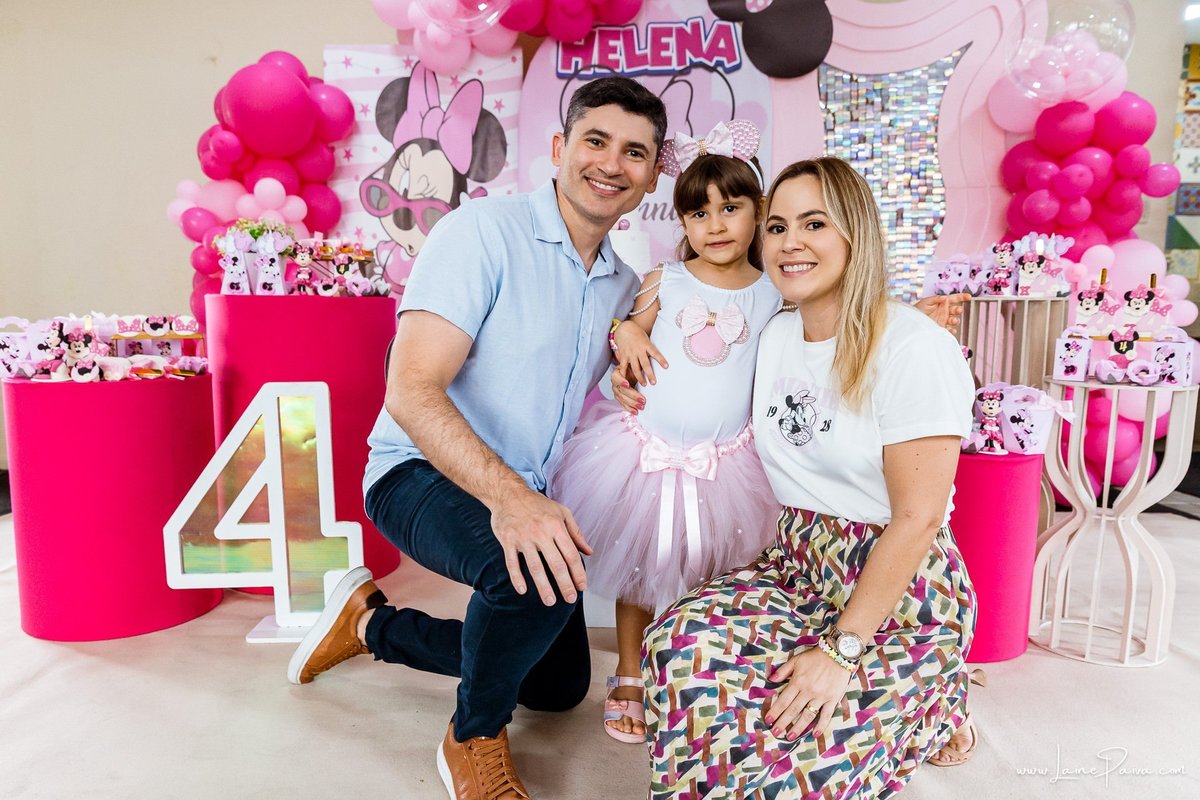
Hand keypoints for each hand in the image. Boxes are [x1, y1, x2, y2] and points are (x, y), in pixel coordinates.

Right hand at [490, 490, 591, 605]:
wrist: (508, 493)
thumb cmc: (537, 504)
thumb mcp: (562, 512)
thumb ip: (576, 533)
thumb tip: (589, 552)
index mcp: (556, 526)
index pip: (570, 554)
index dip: (578, 572)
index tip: (582, 586)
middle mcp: (540, 532)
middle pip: (555, 564)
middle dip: (565, 584)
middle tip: (570, 599)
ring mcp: (523, 537)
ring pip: (535, 567)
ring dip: (543, 586)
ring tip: (550, 601)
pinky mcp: (507, 541)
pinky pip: (512, 562)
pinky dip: (516, 577)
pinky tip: (523, 590)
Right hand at [610, 362, 645, 413]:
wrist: (629, 371)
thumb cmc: (633, 368)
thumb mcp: (634, 365)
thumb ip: (637, 368)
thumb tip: (647, 370)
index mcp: (617, 373)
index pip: (616, 378)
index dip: (621, 381)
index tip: (628, 384)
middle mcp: (614, 383)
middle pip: (622, 391)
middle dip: (633, 396)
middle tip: (643, 400)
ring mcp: (616, 391)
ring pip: (622, 399)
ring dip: (632, 404)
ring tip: (641, 407)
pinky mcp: (619, 398)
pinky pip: (623, 404)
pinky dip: (629, 409)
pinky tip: (635, 412)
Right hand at [614, 320, 667, 385]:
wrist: (624, 329)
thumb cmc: (638, 335)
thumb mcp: (647, 340)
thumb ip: (652, 349)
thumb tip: (663, 358)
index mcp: (646, 345)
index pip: (655, 353)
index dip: (661, 360)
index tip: (666, 366)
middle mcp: (638, 350)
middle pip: (645, 364)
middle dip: (650, 374)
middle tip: (654, 383)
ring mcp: (630, 354)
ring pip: (635, 367)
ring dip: (640, 377)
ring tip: (644, 385)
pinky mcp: (623, 356)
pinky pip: (624, 367)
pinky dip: (624, 375)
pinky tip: (626, 383)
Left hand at [763, 647, 853, 739]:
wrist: (838, 653)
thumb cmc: (816, 656)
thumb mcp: (796, 659)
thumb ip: (783, 671)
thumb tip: (770, 680)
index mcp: (798, 681)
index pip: (784, 700)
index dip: (775, 711)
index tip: (768, 720)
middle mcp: (808, 691)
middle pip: (793, 710)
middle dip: (783, 723)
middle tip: (775, 733)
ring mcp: (821, 696)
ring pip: (807, 715)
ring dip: (798, 727)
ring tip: (790, 737)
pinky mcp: (833, 699)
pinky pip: (826, 715)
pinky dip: (821, 725)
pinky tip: (814, 734)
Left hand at [915, 293, 968, 334]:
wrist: (912, 320)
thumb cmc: (918, 309)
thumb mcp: (926, 301)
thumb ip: (936, 299)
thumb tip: (945, 297)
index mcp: (943, 303)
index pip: (955, 299)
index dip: (962, 297)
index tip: (969, 297)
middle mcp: (945, 311)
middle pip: (956, 310)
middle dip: (958, 310)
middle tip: (958, 310)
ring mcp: (944, 320)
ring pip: (954, 320)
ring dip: (955, 320)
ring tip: (953, 321)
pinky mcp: (941, 328)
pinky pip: (948, 330)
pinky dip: (951, 331)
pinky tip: (952, 330)